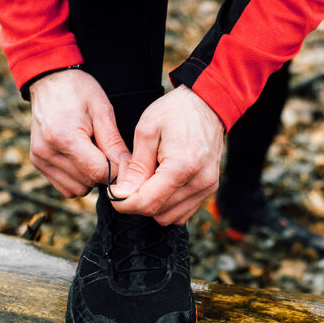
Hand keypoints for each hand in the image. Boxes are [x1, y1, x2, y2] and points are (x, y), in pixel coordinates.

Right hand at [29, 68, 130, 196]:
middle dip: (104, 173)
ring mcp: (40, 159)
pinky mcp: (37, 163)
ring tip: (92, 152)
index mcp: (64, 137)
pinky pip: (65, 187)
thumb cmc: (78, 91)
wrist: (50, 80)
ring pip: (77, 190)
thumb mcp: (103, 111)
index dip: (117, 170)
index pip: (99, 173)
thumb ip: (114, 144)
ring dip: (91, 178)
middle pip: (89, 183)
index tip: (123, 160)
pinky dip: (78, 179)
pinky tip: (82, 159)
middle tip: (107, 151)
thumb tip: (128, 170)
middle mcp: (47, 152)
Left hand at [110, 85, 224, 224]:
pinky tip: (162, 184)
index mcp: (182, 165)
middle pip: (157, 213)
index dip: (124, 203)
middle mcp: (199, 181)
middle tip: (131, 179)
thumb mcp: (147, 130)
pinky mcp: (209, 189)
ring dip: (153, 205)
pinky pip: (183, 212)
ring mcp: (207, 187)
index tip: (114, 191)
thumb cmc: (176, 111)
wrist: (207, 104)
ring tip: (148, 179)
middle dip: (137, 202)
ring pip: (169, 217)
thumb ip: (135, 166)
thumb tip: (121, 194)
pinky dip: (167, 205)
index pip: (147, 203)